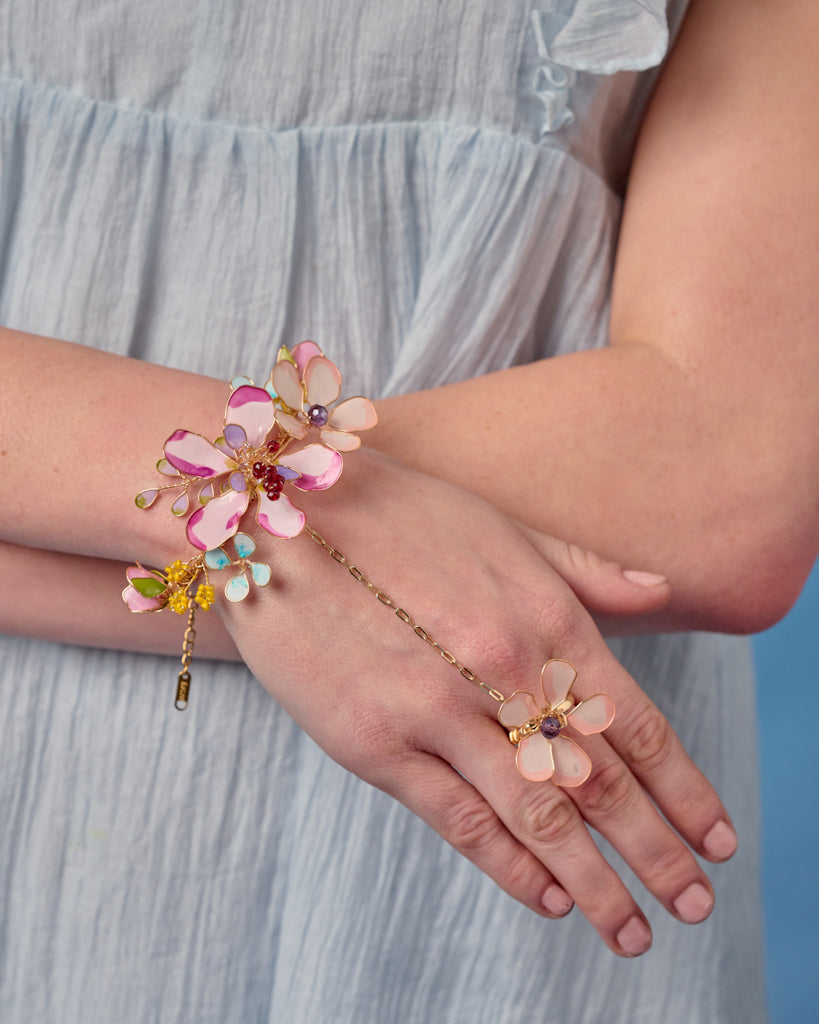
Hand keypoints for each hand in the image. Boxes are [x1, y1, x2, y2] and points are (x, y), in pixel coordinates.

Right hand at [217, 450, 735, 955]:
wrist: (278, 518)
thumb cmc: (399, 515)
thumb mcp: (503, 528)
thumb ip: (586, 569)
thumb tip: (663, 589)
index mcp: (543, 615)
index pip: (633, 724)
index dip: (684, 787)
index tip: (716, 834)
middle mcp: (502, 668)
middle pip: (599, 785)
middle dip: (657, 853)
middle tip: (694, 906)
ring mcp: (437, 710)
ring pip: (536, 818)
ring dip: (596, 884)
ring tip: (632, 933)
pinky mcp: (374, 742)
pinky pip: (458, 820)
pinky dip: (510, 867)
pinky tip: (549, 897)